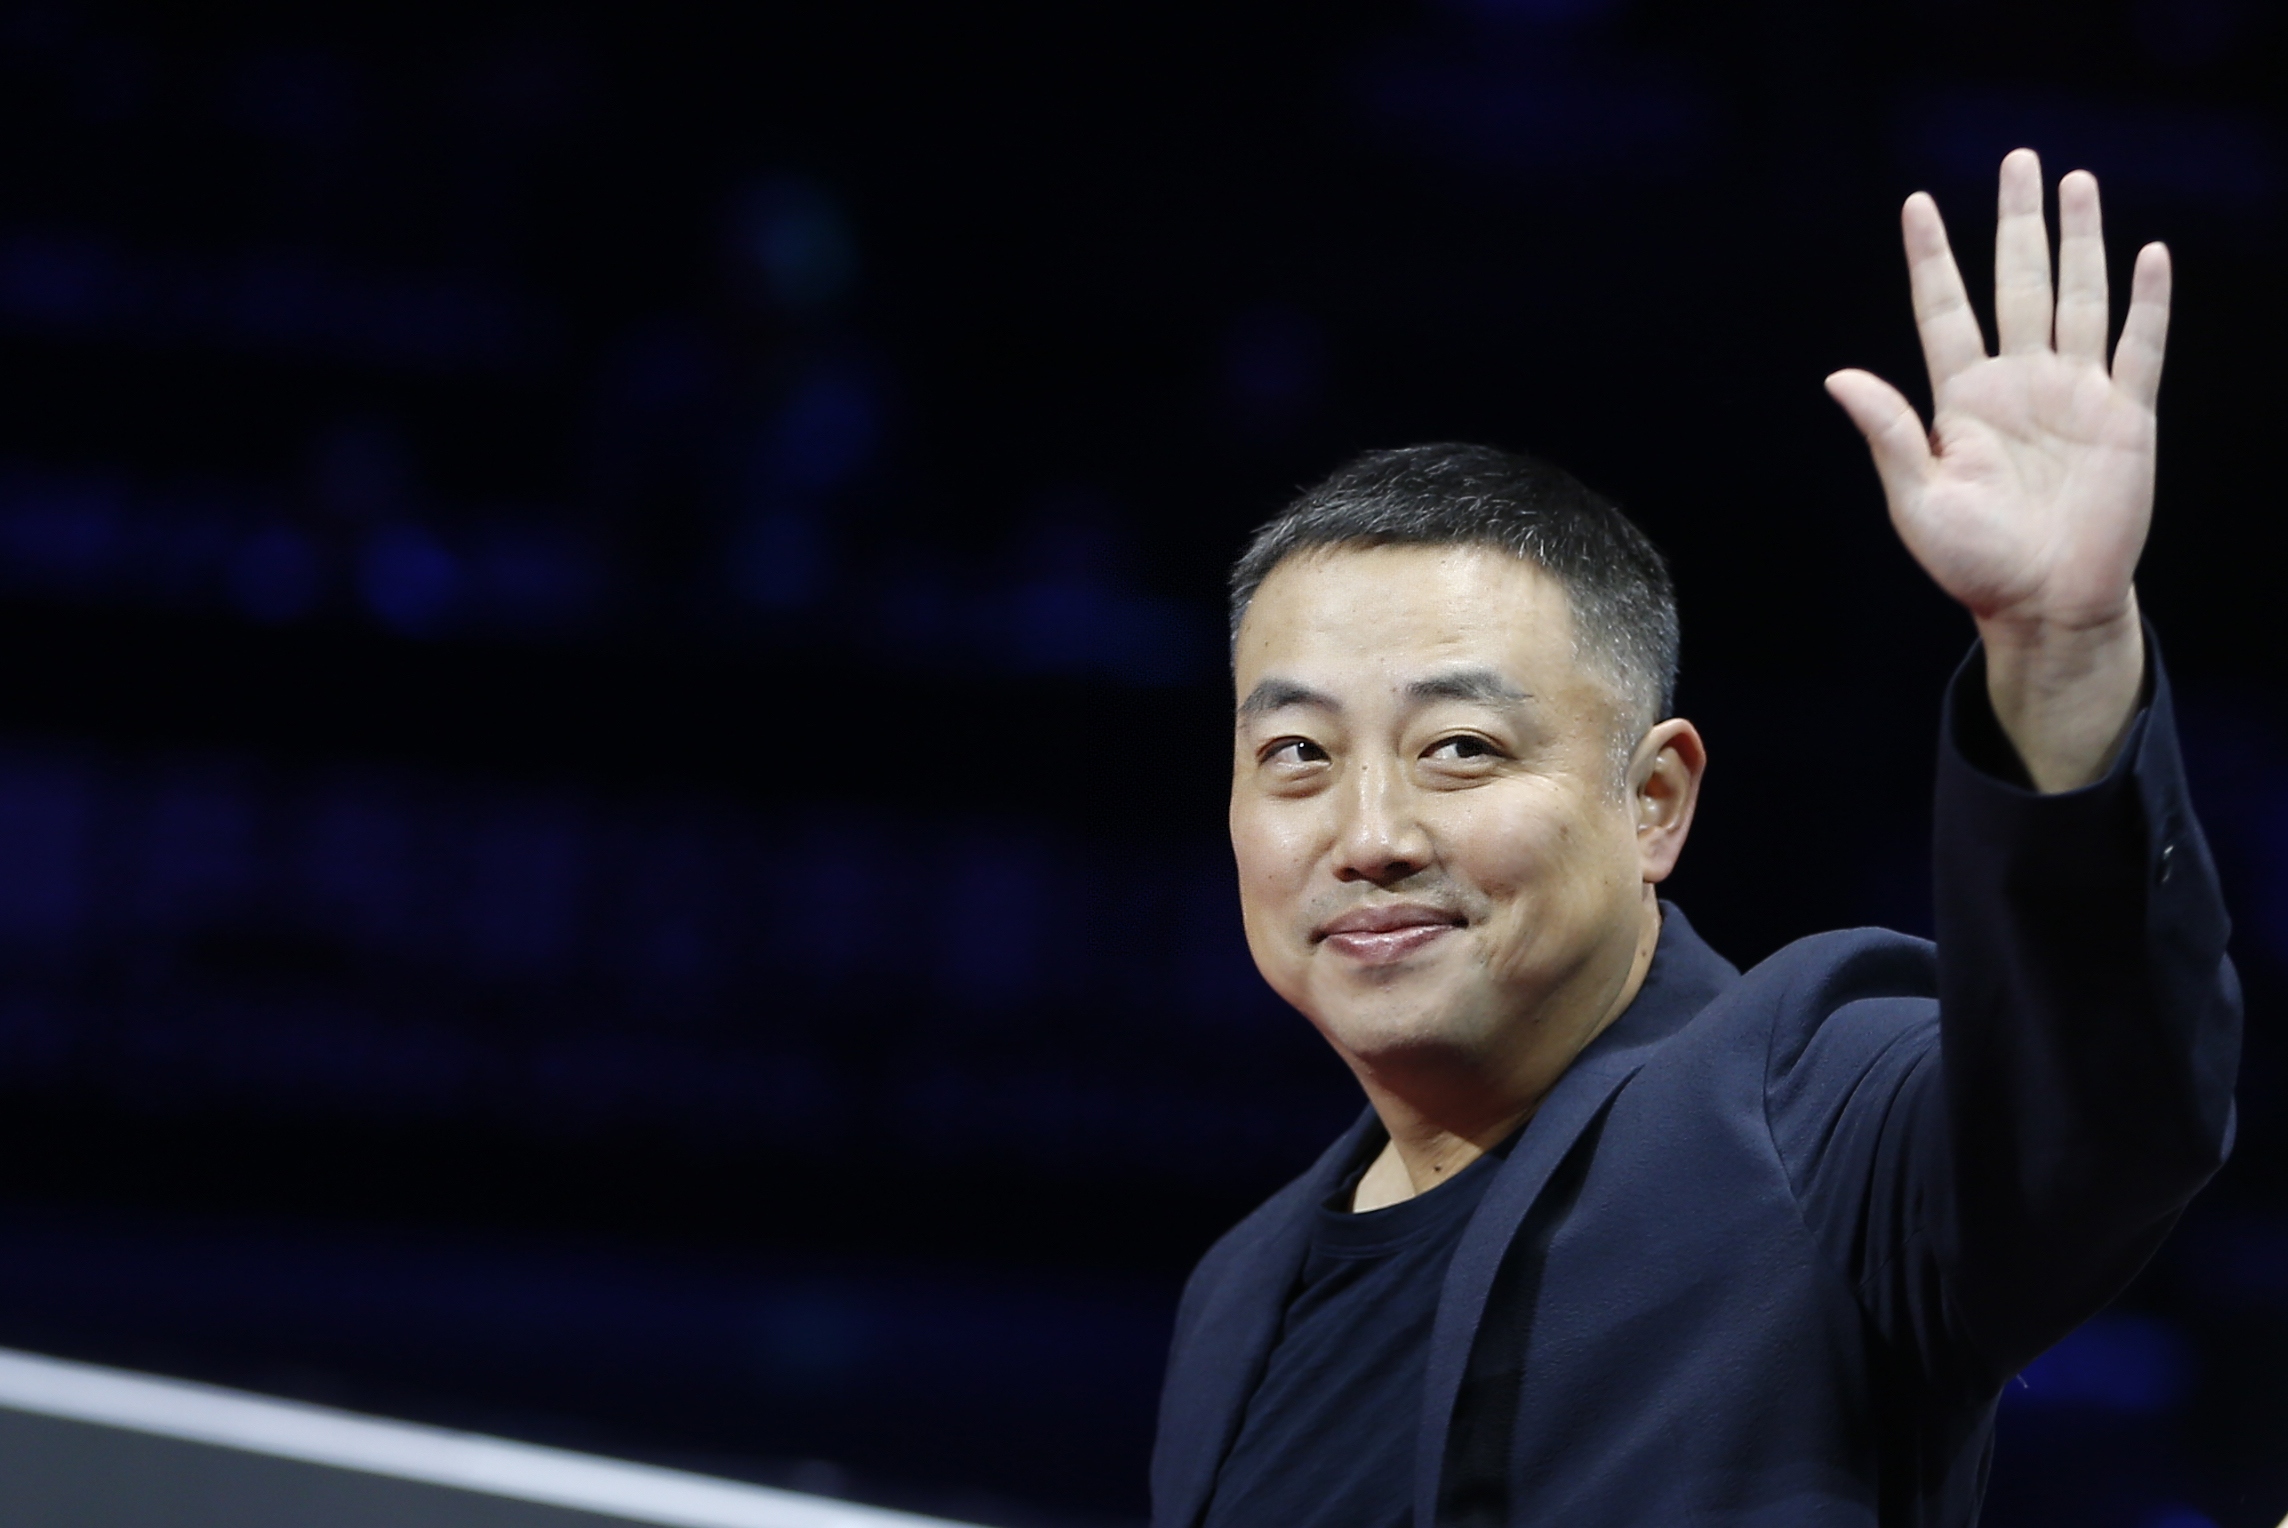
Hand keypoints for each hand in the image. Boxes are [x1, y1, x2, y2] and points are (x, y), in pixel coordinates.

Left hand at [1826, 149, 2166, 790]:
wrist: (2045, 605)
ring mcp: (2074, 395)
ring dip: (2079, 241)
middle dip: (2017, 222)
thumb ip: (1886, 433)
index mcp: (1962, 401)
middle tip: (2018, 159)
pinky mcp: (2125, 418)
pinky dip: (2146, 302)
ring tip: (2076, 181)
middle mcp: (2018, 384)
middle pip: (2017, 283)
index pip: (1944, 310)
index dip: (1932, 258)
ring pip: (2077, 297)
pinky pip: (2138, 347)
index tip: (1917, 203)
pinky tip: (2147, 254)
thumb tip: (1836, 374)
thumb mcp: (1917, 500)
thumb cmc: (1973, 563)